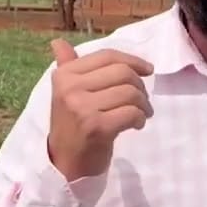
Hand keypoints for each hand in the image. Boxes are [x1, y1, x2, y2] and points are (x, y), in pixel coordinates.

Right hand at [46, 38, 153, 180]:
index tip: (147, 70)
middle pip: (122, 73)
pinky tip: (136, 125)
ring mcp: (82, 107)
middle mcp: (70, 87)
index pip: (107, 56)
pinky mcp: (96, 127)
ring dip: (144, 105)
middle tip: (143, 101)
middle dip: (140, 87)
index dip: (132, 61)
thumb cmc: (72, 126)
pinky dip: (140, 118)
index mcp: (64, 75)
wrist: (66, 164)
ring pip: (130, 93)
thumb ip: (67, 67)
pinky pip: (131, 113)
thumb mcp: (66, 93)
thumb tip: (58, 42)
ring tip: (142, 114)